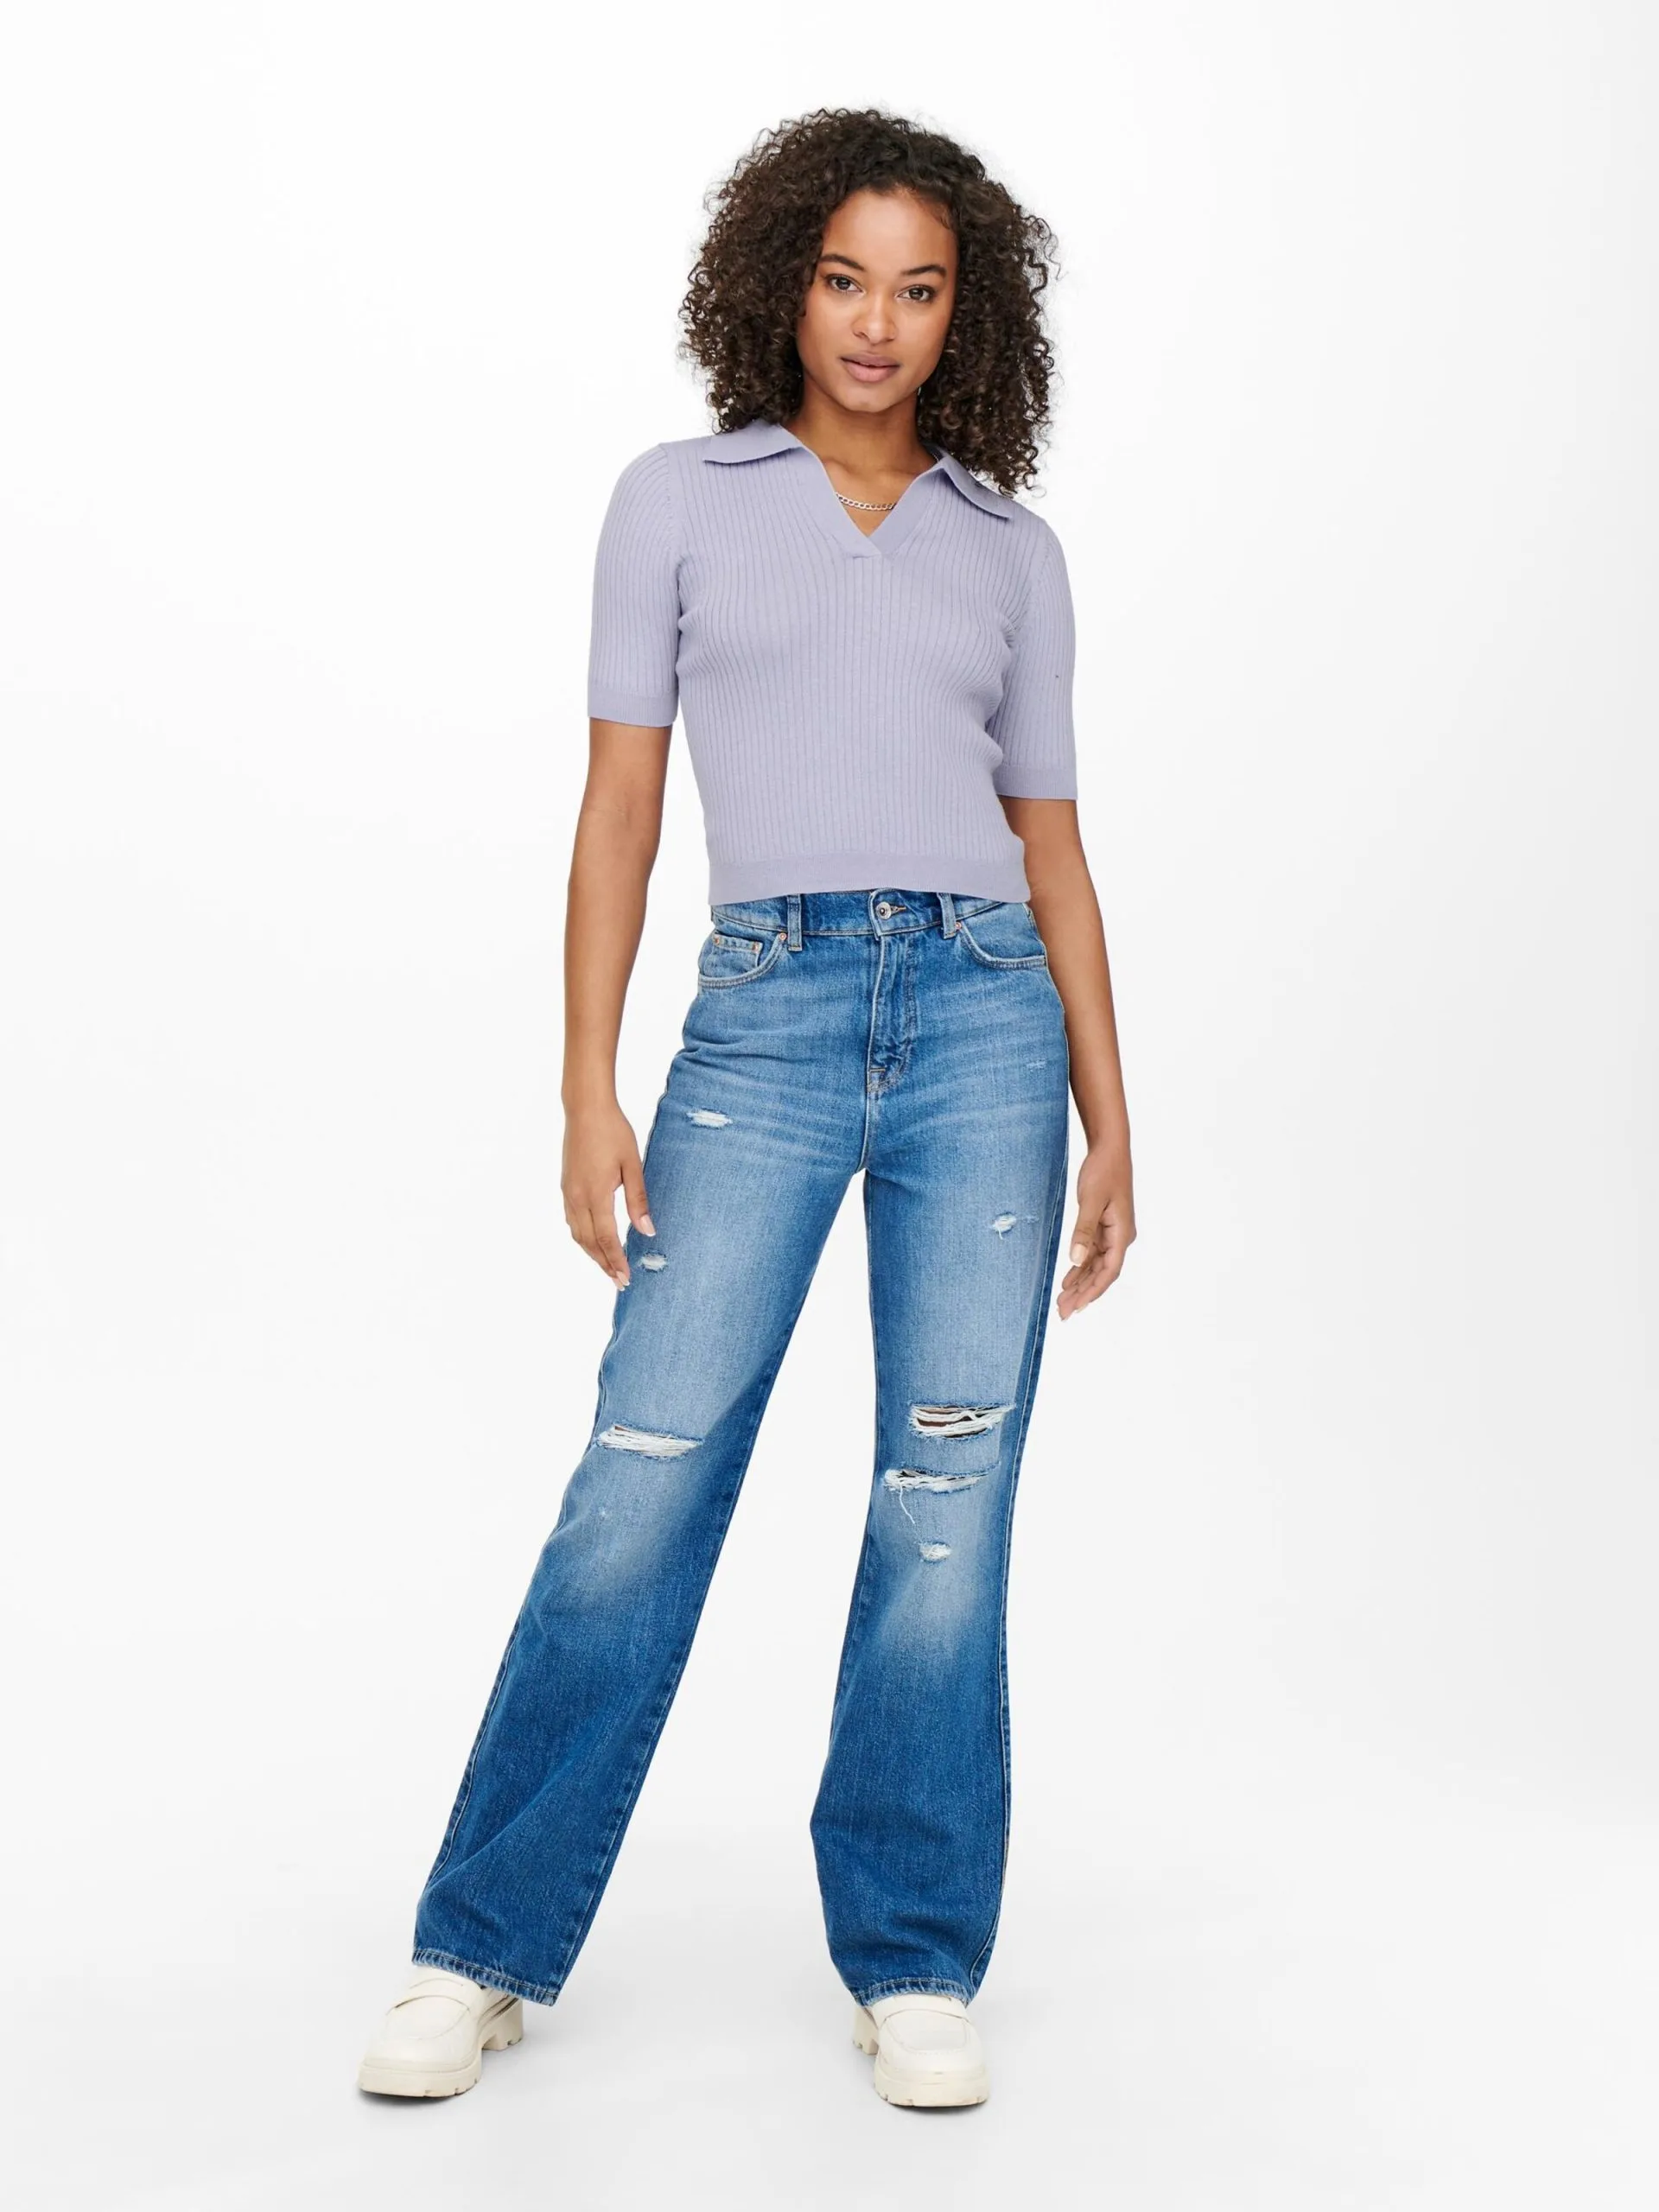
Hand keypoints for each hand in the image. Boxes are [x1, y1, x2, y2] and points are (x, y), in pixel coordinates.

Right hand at [562, 1100, 653, 1289]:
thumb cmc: (613, 1132)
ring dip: (591, 1253)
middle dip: (603, 1263)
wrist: (585, 1108)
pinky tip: (592, 1240)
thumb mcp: (632, 1165)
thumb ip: (638, 1200)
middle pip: (588, 1242)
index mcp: (595, 1194)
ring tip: (607, 1266)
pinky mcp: (566, 1185)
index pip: (605, 1238)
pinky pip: (572, 1220)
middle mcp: (577, 1197)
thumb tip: (647, 1231)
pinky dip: (582, 1236)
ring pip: (577, 1233)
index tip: (625, 1278)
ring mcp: (568, 1192)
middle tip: (618, 1281)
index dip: (615, 1260)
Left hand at [1058, 1145, 1135, 1318]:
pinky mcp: (1103, 1227)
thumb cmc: (1103, 1171)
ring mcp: (1112, 1233)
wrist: (1109, 1149)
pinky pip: (1092, 1254)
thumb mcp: (1090, 1200)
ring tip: (1062, 1302)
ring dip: (1080, 1284)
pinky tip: (1068, 1281)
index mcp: (1122, 1234)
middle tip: (1063, 1313)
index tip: (1076, 1307)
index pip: (1109, 1271)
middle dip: (1083, 1294)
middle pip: (1102, 1274)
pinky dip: (1080, 1268)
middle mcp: (1120, 1237)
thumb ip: (1083, 1231)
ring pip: (1096, 1266)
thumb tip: (1075, 1260)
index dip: (1093, 1292)